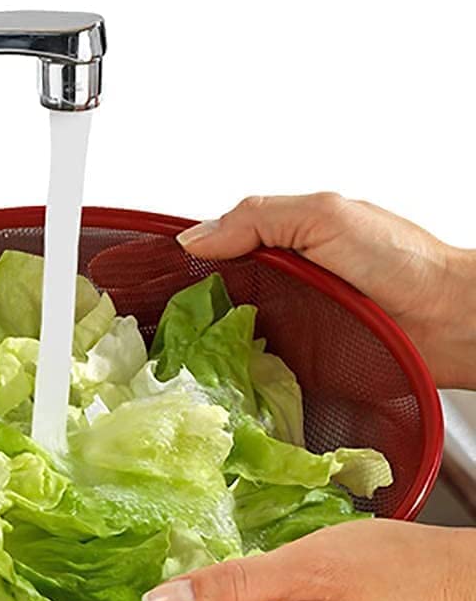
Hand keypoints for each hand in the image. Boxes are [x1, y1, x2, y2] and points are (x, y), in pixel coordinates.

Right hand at [174, 193, 475, 389]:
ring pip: (229, 340)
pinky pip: (256, 374)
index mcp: (282, 243)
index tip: (153, 280)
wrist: (449, 320)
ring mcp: (288, 328)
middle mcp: (280, 286)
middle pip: (215, 300)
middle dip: (188, 314)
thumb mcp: (323, 216)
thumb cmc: (400, 260)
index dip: (186, 264)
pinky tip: (219, 384)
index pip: (217, 250)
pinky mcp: (298, 368)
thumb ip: (257, 218)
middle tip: (159, 331)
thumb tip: (194, 238)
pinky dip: (238, 378)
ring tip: (179, 364)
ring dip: (209, 352)